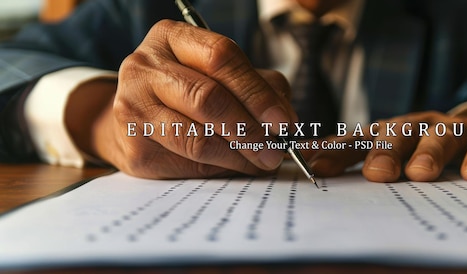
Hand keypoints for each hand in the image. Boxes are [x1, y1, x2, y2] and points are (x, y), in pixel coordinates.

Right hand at [65, 20, 296, 178]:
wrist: (138, 118)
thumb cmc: (190, 90)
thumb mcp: (223, 74)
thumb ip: (260, 86)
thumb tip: (285, 121)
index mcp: (171, 38)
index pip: (220, 57)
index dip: (257, 92)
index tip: (284, 122)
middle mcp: (144, 67)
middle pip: (207, 98)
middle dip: (250, 129)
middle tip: (276, 150)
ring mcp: (132, 107)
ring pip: (196, 138)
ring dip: (238, 155)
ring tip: (261, 161)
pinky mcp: (133, 148)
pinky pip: (186, 163)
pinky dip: (219, 168)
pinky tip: (235, 166)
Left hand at [308, 110, 466, 181]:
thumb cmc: (425, 148)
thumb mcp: (392, 153)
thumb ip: (355, 158)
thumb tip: (306, 162)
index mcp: (389, 133)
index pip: (359, 141)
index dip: (338, 152)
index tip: (317, 167)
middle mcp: (417, 127)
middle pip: (397, 134)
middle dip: (385, 152)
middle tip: (378, 173)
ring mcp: (452, 130)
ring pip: (439, 136)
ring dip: (430, 153)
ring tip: (421, 173)